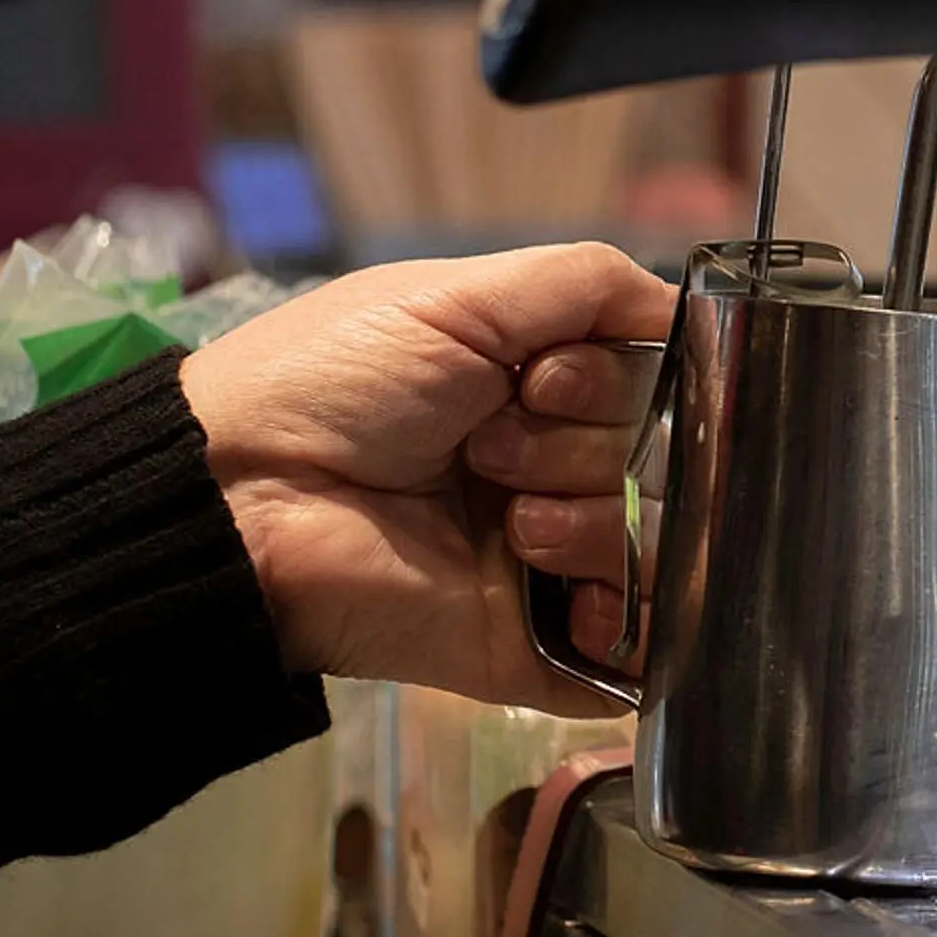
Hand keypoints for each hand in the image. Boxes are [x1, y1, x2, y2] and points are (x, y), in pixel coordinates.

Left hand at [183, 244, 673, 716]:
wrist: (240, 504)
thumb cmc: (336, 382)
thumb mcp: (457, 295)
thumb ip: (589, 285)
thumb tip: (696, 313)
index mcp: (540, 389)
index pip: (654, 382)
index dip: (617, 379)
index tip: (543, 379)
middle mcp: (554, 471)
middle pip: (660, 460)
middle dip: (583, 446)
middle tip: (489, 448)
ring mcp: (548, 563)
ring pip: (654, 543)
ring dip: (587, 521)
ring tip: (507, 526)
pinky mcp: (535, 647)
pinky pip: (632, 651)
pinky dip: (626, 623)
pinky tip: (570, 593)